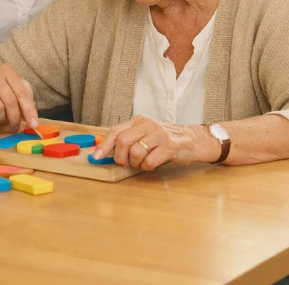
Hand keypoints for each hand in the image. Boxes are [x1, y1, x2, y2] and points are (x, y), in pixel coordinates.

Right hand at [0, 62, 39, 132]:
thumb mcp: (3, 81)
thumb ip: (18, 93)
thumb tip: (32, 114)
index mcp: (7, 70)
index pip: (23, 92)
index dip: (30, 110)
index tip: (34, 124)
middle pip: (11, 101)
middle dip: (15, 119)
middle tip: (15, 128)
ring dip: (0, 120)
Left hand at [92, 115, 219, 169]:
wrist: (193, 139)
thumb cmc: (165, 139)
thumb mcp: (145, 134)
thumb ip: (129, 139)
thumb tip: (106, 151)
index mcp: (139, 121)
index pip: (115, 131)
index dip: (103, 146)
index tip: (96, 157)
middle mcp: (148, 125)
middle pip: (123, 141)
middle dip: (120, 157)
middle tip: (124, 164)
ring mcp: (159, 134)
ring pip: (136, 152)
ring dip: (136, 163)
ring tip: (142, 162)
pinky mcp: (170, 146)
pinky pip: (150, 161)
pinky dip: (148, 167)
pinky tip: (153, 164)